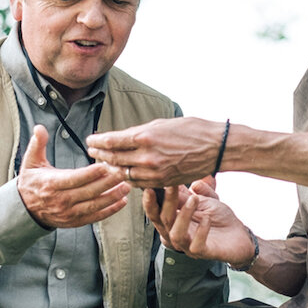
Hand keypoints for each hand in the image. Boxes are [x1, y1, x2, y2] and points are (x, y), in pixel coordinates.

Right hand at [17, 125, 129, 228]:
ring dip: (112, 197)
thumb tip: (39, 128)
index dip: (90, 173)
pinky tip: (122, 202)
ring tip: (127, 186)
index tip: (105, 165)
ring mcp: (68, 212)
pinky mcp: (74, 221)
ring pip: (94, 206)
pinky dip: (109, 211)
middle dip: (108, 183)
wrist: (25, 209)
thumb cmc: (31, 182)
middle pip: (88, 192)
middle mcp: (61, 200)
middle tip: (123, 173)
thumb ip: (37, 144)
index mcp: (51, 184)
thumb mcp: (30, 162)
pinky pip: (94, 217)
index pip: (74, 178)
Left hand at [87, 117, 226, 187]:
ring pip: (124, 174)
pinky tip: (124, 173)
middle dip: (100, 156)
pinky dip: (128, 178)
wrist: (216, 147)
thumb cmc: (191, 130)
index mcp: (145, 137)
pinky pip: (139, 183)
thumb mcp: (161, 124)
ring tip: (105, 164)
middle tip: (92, 152)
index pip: (111, 142)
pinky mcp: (162, 182)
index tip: (90, 141)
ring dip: (112, 169)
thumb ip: (138, 132)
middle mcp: (147, 156)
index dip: (97, 142)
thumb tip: (120, 137)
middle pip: (114, 159)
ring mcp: (155, 172)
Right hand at [153, 186, 255, 267]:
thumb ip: (188, 193)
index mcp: (173, 222)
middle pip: (163, 221)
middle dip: (166, 202)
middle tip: (171, 186)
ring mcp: (188, 246)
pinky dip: (200, 231)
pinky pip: (196, 245)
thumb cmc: (219, 217)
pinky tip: (207, 219)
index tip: (150, 186)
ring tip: (193, 199)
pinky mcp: (203, 253)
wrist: (241, 235)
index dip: (150, 201)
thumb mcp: (203, 200)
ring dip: (183, 215)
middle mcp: (176, 235)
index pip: (156, 212)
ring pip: (176, 234)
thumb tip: (174, 180)